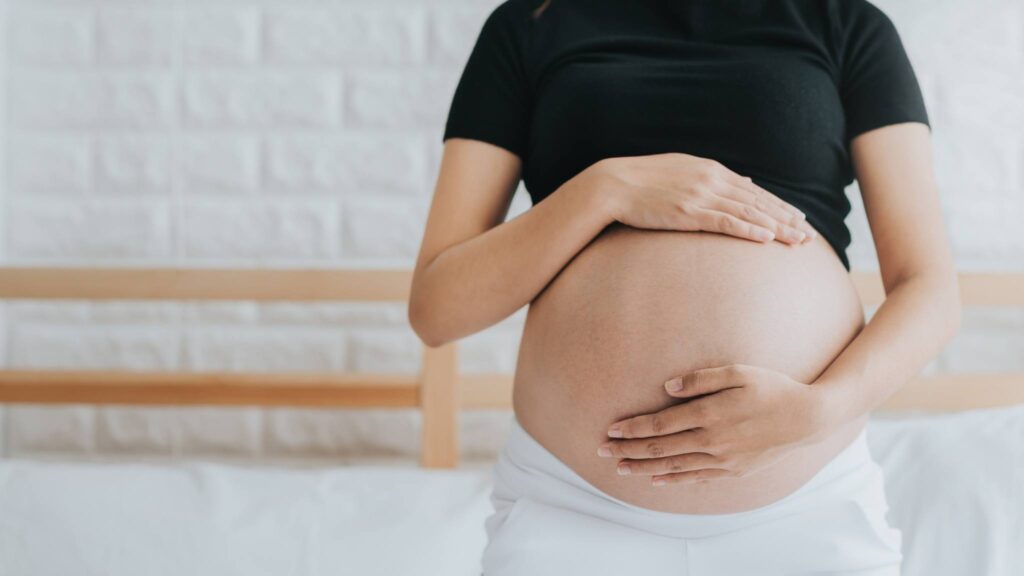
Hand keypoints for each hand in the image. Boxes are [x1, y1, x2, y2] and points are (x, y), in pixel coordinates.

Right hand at [593, 153, 817, 243]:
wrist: (612, 185)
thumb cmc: (642, 182)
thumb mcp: (682, 171)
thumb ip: (713, 178)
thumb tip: (744, 184)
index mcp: (711, 169)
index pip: (754, 190)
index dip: (779, 205)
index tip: (799, 218)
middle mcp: (711, 179)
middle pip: (758, 202)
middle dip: (787, 218)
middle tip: (810, 235)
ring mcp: (701, 195)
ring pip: (749, 212)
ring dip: (777, 227)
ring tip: (798, 241)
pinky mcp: (688, 212)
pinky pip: (726, 222)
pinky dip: (749, 230)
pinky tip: (767, 239)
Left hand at [597, 364, 828, 485]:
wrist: (808, 419)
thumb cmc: (771, 388)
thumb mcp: (739, 372)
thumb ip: (701, 379)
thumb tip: (667, 387)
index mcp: (710, 414)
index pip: (660, 424)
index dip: (632, 428)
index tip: (610, 429)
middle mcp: (712, 441)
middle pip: (660, 448)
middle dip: (628, 449)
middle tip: (601, 450)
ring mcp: (723, 460)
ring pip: (674, 466)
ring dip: (643, 467)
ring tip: (620, 468)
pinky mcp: (733, 471)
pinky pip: (696, 478)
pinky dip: (673, 480)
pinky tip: (655, 480)